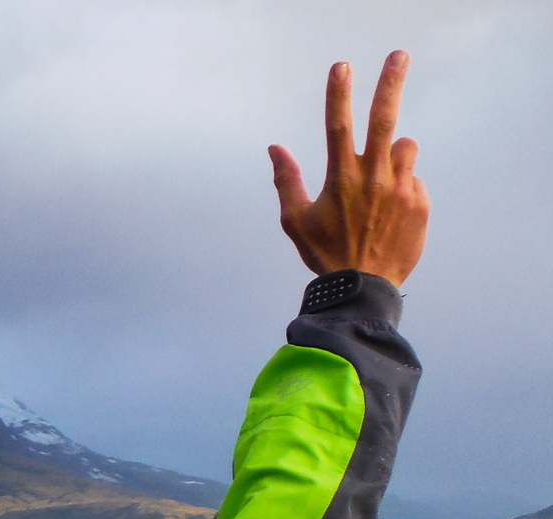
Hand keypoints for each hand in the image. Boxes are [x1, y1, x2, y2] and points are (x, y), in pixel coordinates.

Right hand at [270, 51, 429, 286]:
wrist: (364, 287)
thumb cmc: (324, 252)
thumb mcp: (295, 219)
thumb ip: (286, 179)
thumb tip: (275, 147)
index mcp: (340, 179)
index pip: (338, 125)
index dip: (338, 93)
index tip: (342, 66)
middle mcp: (374, 178)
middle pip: (384, 119)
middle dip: (390, 82)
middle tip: (399, 55)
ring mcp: (401, 188)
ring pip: (406, 147)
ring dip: (394, 154)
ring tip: (380, 183)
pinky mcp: (421, 202)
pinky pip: (414, 179)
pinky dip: (402, 186)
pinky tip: (389, 212)